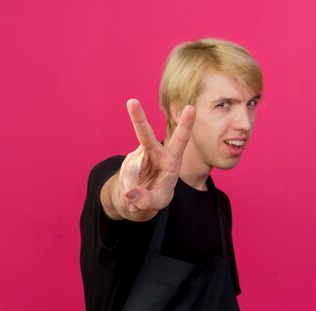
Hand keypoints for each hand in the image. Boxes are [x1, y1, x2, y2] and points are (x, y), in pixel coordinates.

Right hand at [117, 99, 194, 217]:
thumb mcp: (156, 203)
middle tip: (132, 102)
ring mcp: (137, 157)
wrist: (138, 199)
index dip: (186, 124)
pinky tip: (131, 198)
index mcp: (171, 159)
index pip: (180, 140)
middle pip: (145, 135)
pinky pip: (124, 180)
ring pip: (130, 171)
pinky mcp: (126, 164)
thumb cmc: (155, 196)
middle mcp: (154, 153)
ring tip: (135, 201)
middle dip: (138, 118)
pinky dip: (127, 193)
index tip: (191, 108)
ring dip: (132, 188)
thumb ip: (146, 200)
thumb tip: (129, 192)